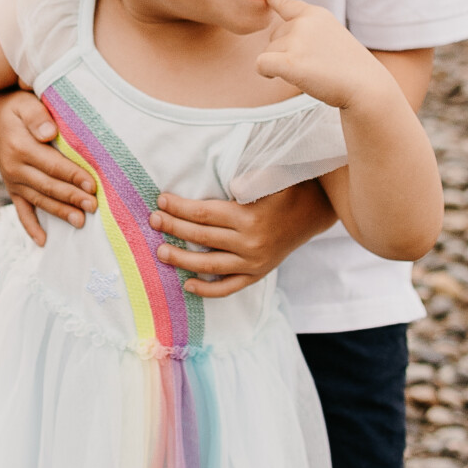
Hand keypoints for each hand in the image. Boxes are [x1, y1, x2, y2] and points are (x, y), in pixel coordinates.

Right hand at [0, 88, 96, 245]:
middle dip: (72, 198)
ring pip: (39, 200)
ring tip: (80, 222)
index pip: (52, 165)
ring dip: (60, 212)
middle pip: (48, 186)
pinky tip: (43, 241)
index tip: (92, 185)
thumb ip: (38, 117)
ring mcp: (12, 180)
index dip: (73, 176)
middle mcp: (14, 167)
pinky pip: (21, 210)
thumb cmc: (18, 106)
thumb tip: (49, 133)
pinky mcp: (12, 187)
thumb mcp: (26, 103)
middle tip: (93, 207)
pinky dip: (31, 226)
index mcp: (20, 147)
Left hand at [149, 179, 332, 296]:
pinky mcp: (257, 274)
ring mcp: (253, 262)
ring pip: (209, 265)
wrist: (314, 212)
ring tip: (160, 252)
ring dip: (181, 259)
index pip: (204, 213)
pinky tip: (187, 285)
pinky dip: (207, 289)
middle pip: (202, 237)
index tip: (161, 201)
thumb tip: (226, 181)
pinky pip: (228, 287)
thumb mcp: (271, 177)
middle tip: (153, 221)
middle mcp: (249, 243)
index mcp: (249, 217)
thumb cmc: (287, 189)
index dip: (179, 207)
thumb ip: (248, 178)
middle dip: (174, 228)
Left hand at [256, 0, 382, 108]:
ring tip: (311, 71)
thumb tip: (277, 39)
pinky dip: (267, 73)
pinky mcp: (289, 61)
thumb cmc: (349, 68)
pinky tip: (289, 77)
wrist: (366, 86)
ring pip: (267, 52)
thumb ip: (307, 32)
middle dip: (285, 52)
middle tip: (314, 64)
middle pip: (273, 37)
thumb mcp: (331, 37)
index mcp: (316, 14)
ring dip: (281, 66)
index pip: (287, 3)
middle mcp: (303, 22)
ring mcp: (296, 40)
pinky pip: (260, 64)